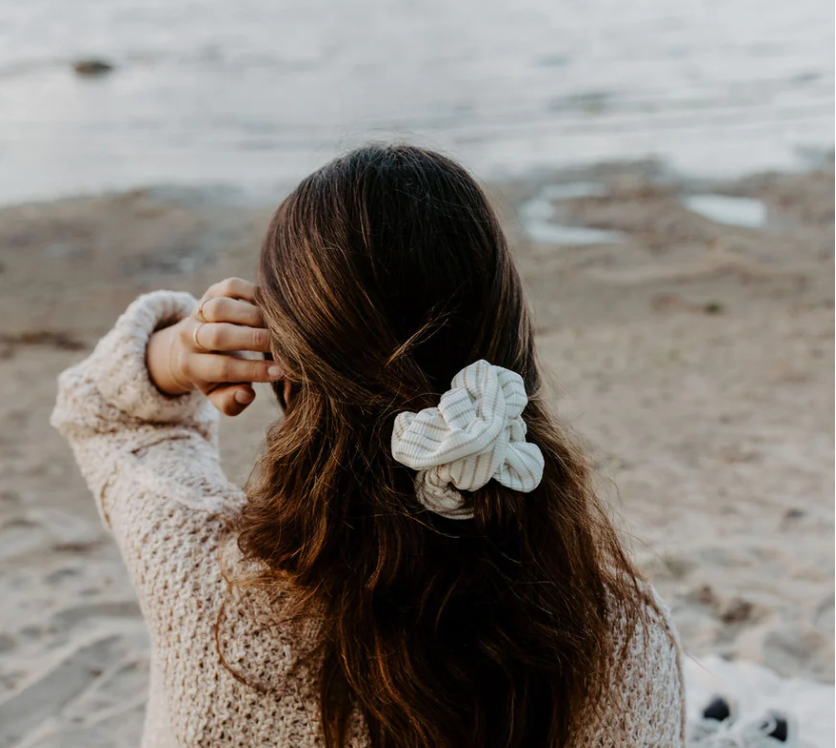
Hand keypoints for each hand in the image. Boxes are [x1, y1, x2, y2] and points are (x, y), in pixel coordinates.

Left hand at [147, 278, 279, 415]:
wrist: (193, 345)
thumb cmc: (217, 376)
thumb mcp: (220, 396)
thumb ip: (232, 402)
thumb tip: (247, 393)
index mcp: (190, 366)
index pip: (222, 368)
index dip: (253, 371)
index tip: (280, 372)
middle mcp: (189, 336)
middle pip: (218, 336)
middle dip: (254, 341)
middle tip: (283, 347)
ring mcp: (199, 310)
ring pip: (221, 308)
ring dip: (253, 316)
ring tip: (278, 327)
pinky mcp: (212, 291)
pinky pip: (231, 287)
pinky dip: (252, 294)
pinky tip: (271, 308)